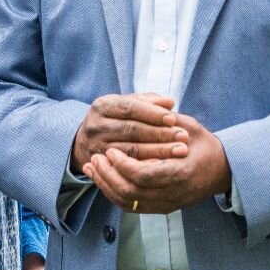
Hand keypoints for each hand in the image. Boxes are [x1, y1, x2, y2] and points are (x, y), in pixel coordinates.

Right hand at [71, 93, 187, 173]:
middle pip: (132, 129)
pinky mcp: (102, 165)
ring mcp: (96, 146)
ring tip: (179, 150)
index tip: (173, 119)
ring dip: (159, 150)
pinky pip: (128, 167)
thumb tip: (170, 102)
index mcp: (103, 105)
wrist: (86, 142)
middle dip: (160, 133)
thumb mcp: (126, 106)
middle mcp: (96, 125)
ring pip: (131, 150)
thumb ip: (148, 102)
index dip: (153, 113)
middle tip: (183, 136)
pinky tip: (165, 164)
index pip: (130, 107)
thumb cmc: (116, 120)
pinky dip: (148, 164)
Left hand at [84, 112, 230, 214]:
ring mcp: (167, 203)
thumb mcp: (189, 128)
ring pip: (128, 203)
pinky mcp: (162, 208)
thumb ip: (165, 122)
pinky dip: (114, 194)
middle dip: (109, 176)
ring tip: (93, 168)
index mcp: (182, 172)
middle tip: (96, 158)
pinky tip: (103, 179)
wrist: (222, 170)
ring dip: (106, 186)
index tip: (111, 150)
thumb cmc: (204, 145)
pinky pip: (132, 206)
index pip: (144, 175)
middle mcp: (174, 193)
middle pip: (131, 193)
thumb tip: (138, 111)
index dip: (123, 165)